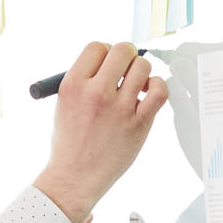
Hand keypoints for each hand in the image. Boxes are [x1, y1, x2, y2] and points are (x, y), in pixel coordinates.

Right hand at [32, 41, 168, 222]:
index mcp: (71, 86)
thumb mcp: (64, 104)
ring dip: (141, 71)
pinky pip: (159, 90)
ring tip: (135, 85)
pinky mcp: (139, 122)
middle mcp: (95, 93)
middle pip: (122, 50)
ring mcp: (119, 108)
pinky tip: (148, 92)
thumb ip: (84, 81)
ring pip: (143, 67)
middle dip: (126, 56)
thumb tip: (110, 61)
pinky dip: (157, 85)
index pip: (96, 47)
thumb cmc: (70, 141)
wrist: (75, 176)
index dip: (104, 52)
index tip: (106, 64)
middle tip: (124, 70)